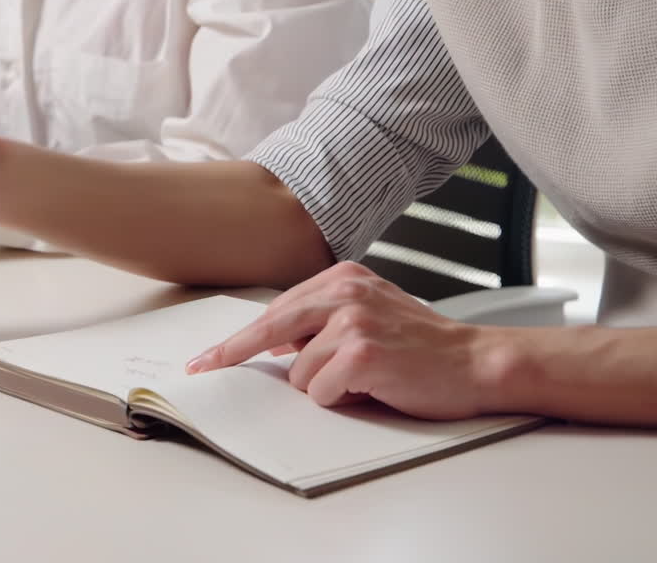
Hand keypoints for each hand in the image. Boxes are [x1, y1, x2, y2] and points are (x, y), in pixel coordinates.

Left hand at [185, 262, 509, 419]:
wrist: (476, 362)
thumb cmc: (421, 346)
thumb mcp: (367, 316)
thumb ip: (321, 323)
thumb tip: (274, 346)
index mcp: (341, 278)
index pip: (276, 311)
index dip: (238, 339)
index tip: (206, 356)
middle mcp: (344, 292)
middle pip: (269, 329)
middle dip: (233, 354)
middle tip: (203, 368)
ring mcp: (353, 320)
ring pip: (299, 373)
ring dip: (323, 388)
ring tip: (362, 382)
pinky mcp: (363, 352)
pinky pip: (322, 391)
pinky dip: (340, 400)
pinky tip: (371, 390)